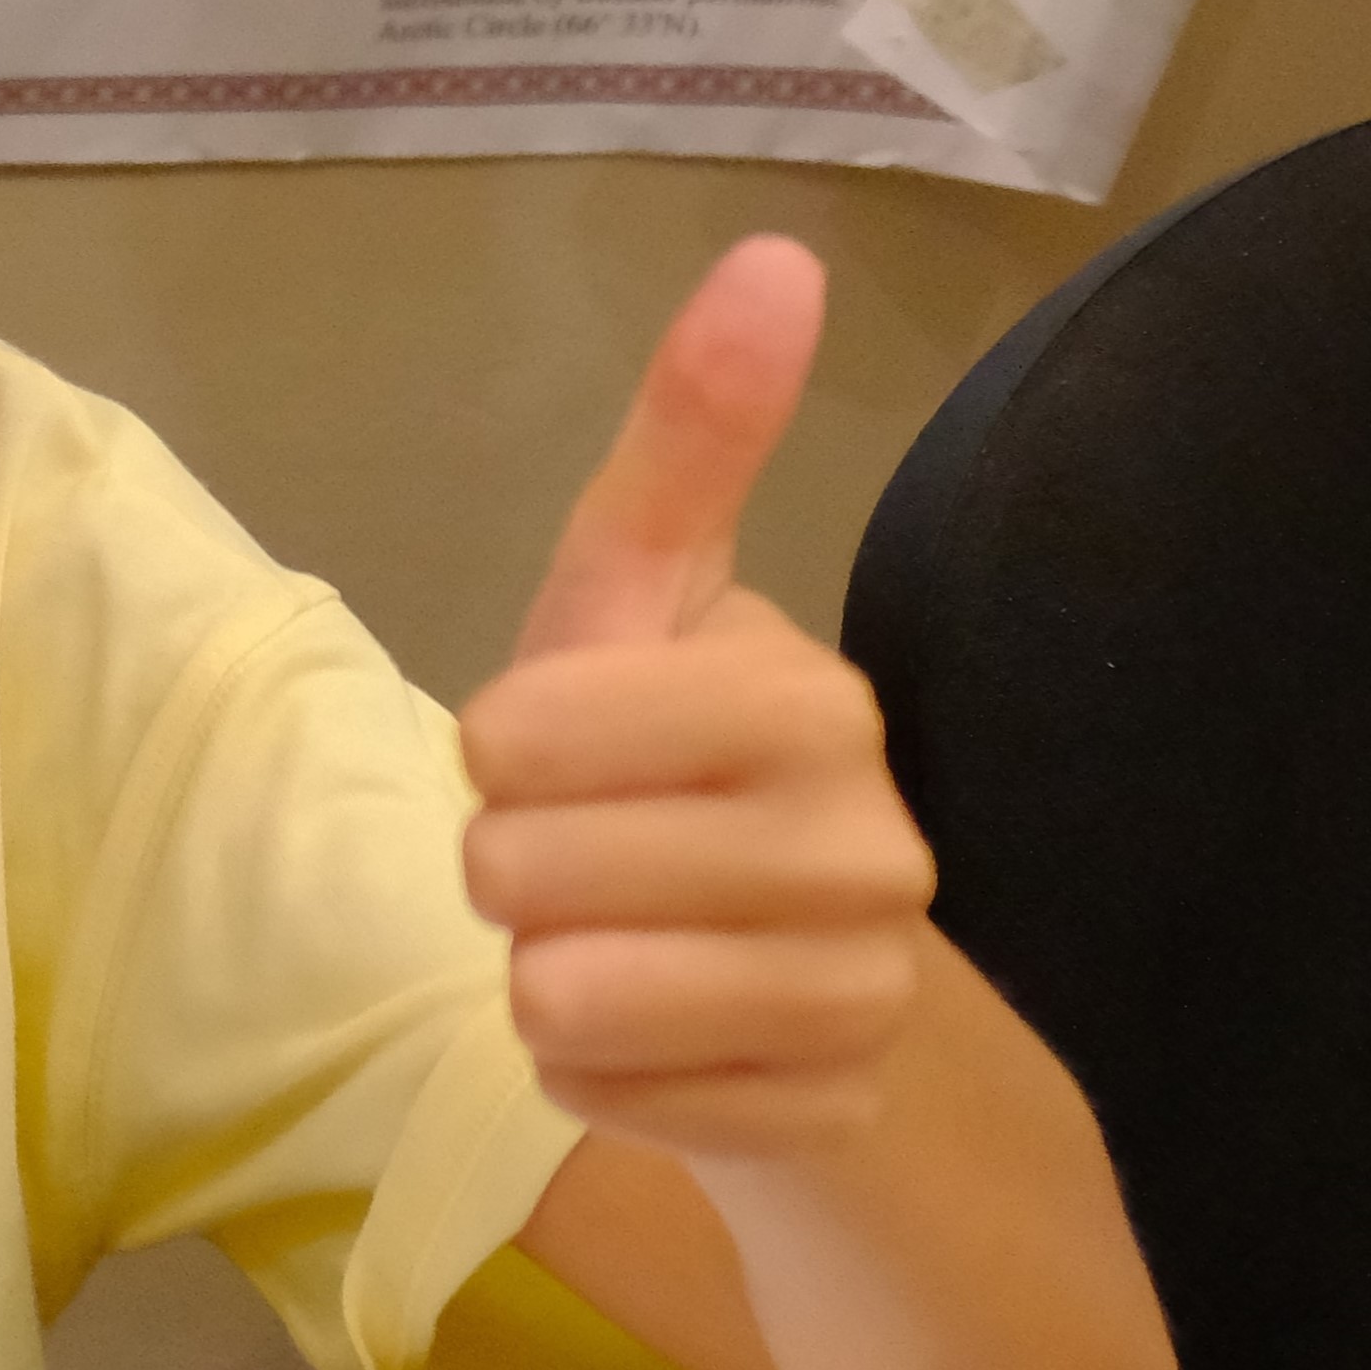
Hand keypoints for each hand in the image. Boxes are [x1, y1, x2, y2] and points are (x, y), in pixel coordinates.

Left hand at [461, 239, 937, 1165]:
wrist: (797, 979)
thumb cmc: (671, 766)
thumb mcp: (643, 598)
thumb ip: (693, 436)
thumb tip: (776, 249)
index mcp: (815, 701)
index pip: (521, 732)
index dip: (500, 746)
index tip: (552, 744)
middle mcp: (870, 848)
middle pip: (516, 872)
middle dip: (509, 870)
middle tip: (588, 859)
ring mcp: (861, 997)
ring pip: (555, 996)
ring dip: (541, 975)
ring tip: (620, 942)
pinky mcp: (820, 1120)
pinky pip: (596, 1098)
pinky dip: (591, 1076)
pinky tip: (664, 1040)